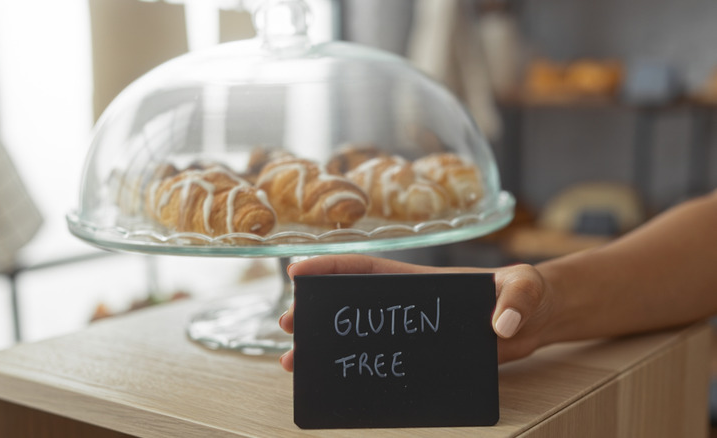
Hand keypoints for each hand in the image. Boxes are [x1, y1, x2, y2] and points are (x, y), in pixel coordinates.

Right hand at [278, 254, 555, 370]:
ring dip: (328, 346)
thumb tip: (500, 327)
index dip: (330, 266)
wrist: (538, 319)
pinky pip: (386, 360)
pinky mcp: (427, 354)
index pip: (366, 268)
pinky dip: (359, 369)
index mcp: (420, 281)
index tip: (297, 272)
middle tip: (287, 325)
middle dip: (316, 312)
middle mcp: (409, 305)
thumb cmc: (528, 292)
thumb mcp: (525, 287)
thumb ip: (516, 299)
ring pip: (363, 337)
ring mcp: (414, 330)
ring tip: (295, 360)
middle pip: (352, 305)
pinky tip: (339, 382)